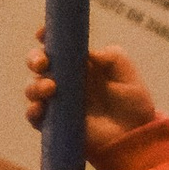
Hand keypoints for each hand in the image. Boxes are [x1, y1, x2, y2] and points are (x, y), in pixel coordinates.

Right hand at [21, 37, 160, 168]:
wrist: (135, 136)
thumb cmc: (133, 103)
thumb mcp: (128, 75)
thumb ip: (112, 57)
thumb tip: (88, 52)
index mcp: (79, 63)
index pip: (57, 45)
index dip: (46, 36)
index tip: (42, 33)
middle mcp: (64, 79)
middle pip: (38, 63)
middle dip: (35, 59)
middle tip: (44, 63)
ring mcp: (57, 101)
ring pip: (33, 88)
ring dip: (35, 86)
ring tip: (51, 88)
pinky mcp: (54, 123)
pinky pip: (34, 116)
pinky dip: (32, 111)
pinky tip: (40, 108)